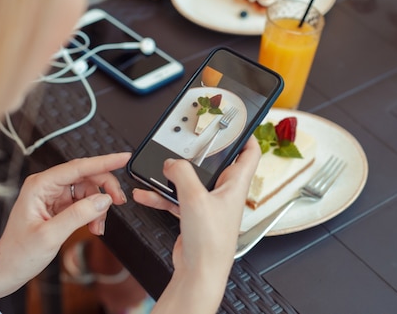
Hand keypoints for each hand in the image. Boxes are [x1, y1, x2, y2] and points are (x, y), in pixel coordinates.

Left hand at [0, 153, 128, 299]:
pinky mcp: (59, 206)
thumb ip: (78, 215)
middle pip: (87, 176)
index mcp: (40, 185)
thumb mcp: (50, 236)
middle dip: (105, 188)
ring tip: (98, 226)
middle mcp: (47, 186)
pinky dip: (93, 214)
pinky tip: (93, 226)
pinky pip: (84, 202)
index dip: (104, 162)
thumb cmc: (18, 254)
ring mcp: (53, 196)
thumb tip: (103, 200)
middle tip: (118, 202)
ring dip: (99, 207)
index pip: (78, 167)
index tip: (123, 158)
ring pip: (88, 190)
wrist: (6, 271)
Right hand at [134, 138, 259, 311]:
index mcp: (235, 184)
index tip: (235, 123)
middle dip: (199, 153)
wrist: (200, 273)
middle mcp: (224, 193)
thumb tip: (171, 163)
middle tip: (188, 140)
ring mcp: (209, 204)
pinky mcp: (194, 216)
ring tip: (159, 169)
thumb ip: (182, 174)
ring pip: (191, 181)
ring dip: (174, 176)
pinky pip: (177, 199)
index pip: (250, 153)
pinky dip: (162, 195)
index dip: (245, 135)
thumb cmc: (210, 242)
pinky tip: (146, 193)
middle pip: (216, 164)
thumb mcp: (195, 198)